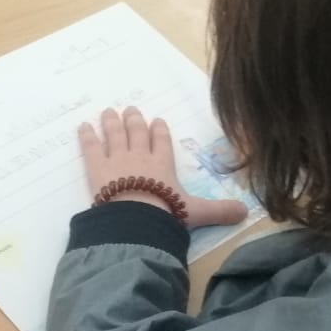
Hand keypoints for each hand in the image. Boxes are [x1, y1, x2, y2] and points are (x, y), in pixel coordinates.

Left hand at [77, 107, 248, 227]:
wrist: (136, 221)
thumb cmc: (166, 215)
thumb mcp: (197, 213)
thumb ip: (220, 211)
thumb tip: (247, 213)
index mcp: (164, 165)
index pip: (162, 143)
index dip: (159, 132)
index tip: (157, 121)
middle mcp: (141, 156)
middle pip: (137, 133)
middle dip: (134, 121)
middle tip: (131, 110)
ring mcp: (118, 159)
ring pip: (115, 135)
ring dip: (112, 122)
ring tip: (109, 111)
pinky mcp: (97, 167)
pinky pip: (91, 147)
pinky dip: (87, 136)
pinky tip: (83, 126)